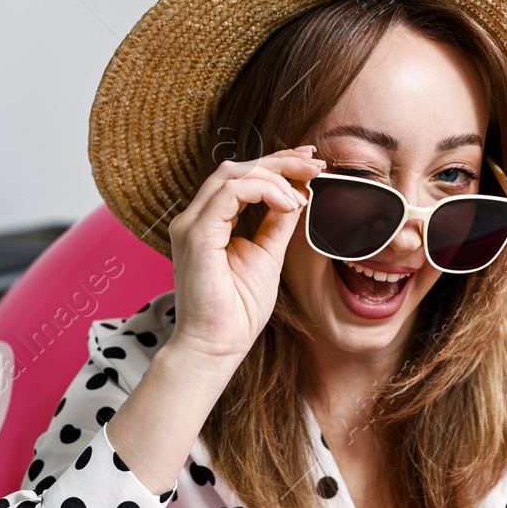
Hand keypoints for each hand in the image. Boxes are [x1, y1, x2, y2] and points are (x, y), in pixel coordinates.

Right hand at [166, 145, 322, 364]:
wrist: (217, 346)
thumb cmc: (238, 311)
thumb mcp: (267, 256)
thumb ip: (276, 224)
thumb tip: (296, 195)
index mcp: (209, 223)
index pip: (240, 178)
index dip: (276, 165)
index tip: (310, 164)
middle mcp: (195, 219)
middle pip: (236, 168)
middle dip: (279, 161)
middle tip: (315, 163)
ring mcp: (191, 225)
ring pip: (232, 174)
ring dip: (275, 174)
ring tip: (304, 191)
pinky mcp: (196, 235)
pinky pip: (230, 194)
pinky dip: (264, 191)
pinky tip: (289, 204)